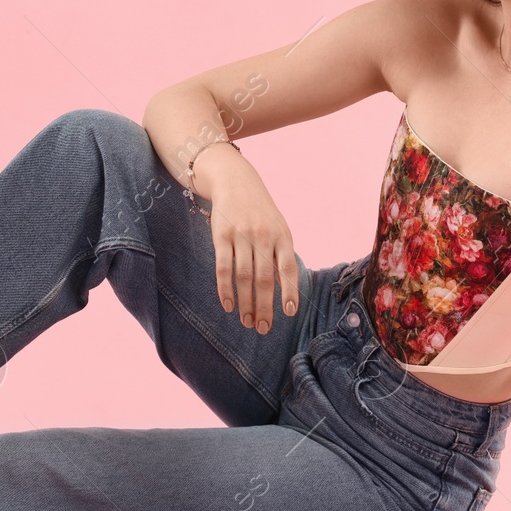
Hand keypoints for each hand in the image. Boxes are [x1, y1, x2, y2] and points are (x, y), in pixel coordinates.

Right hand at [203, 150, 299, 335]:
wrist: (235, 182)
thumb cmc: (261, 212)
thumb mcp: (278, 228)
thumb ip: (281, 255)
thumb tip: (285, 291)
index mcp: (282, 235)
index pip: (288, 268)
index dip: (289, 291)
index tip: (289, 312)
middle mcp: (263, 236)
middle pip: (265, 278)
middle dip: (264, 307)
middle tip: (262, 328)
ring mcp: (242, 236)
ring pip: (244, 277)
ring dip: (246, 303)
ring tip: (247, 322)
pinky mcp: (221, 236)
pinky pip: (224, 268)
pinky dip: (225, 290)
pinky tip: (229, 305)